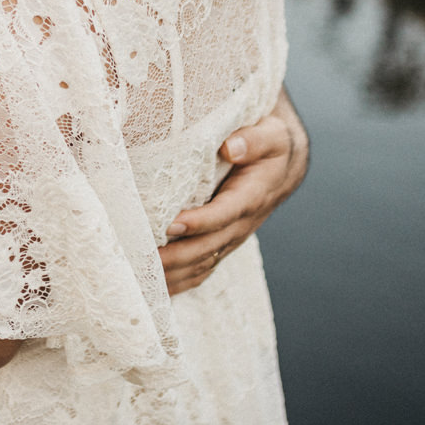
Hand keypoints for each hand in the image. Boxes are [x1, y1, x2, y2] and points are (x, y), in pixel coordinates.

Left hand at [158, 91, 308, 294]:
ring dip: (174, 273)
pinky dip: (181, 281)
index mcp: (252, 195)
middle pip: (209, 246)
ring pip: (203, 263)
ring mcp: (231, 237)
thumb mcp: (270, 134)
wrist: (282, 163)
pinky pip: (202, 268)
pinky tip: (158, 289)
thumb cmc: (271, 143)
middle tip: (144, 257)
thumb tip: (230, 147)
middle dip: (177, 255)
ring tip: (142, 276)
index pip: (225, 213)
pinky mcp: (222, 242)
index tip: (172, 224)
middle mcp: (241, 223)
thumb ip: (253, 139)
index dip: (200, 222)